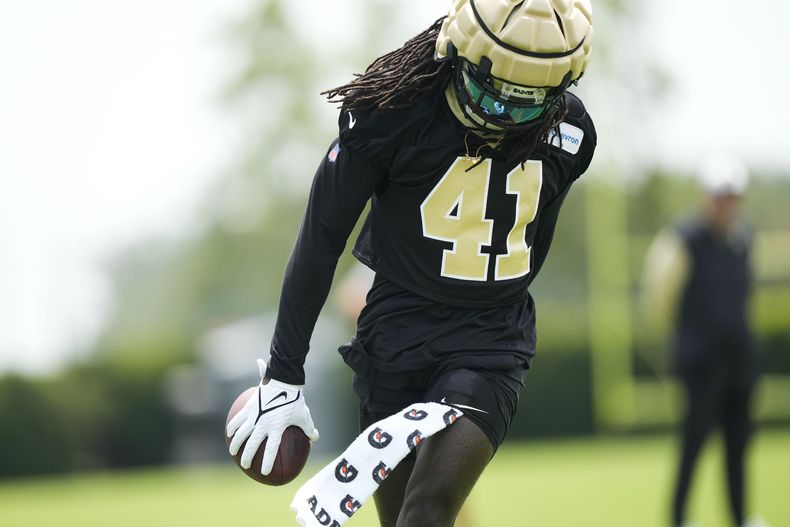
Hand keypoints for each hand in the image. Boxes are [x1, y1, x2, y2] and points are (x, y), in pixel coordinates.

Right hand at [226, 359, 318, 474]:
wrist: (283, 381)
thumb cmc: (295, 399)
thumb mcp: (304, 415)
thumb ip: (309, 429)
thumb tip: (315, 439)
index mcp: (277, 428)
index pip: (270, 449)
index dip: (267, 462)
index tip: (264, 473)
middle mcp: (263, 424)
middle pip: (251, 445)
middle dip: (247, 457)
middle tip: (245, 465)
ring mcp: (254, 416)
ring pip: (241, 433)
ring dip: (236, 444)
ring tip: (233, 451)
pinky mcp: (249, 407)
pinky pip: (237, 419)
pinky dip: (232, 427)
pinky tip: (229, 433)